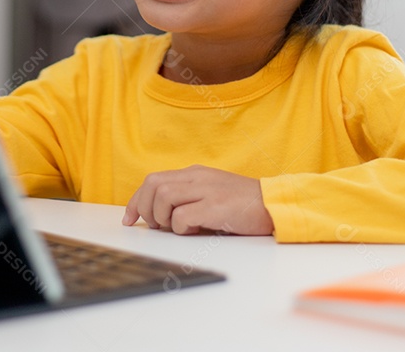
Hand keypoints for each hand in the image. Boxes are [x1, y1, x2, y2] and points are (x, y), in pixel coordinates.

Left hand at [121, 165, 273, 235]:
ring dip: (162, 217)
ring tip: (176, 227)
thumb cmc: (243, 205)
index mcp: (195, 174)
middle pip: (153, 185)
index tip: (129, 218)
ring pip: (163, 197)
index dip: (135, 200)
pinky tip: (194, 231)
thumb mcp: (211, 194)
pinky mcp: (216, 207)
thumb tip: (161, 218)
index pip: (153, 180)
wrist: (274, 205)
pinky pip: (183, 216)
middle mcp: (197, 178)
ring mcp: (206, 190)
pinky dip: (181, 228)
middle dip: (143, 207)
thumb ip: (188, 199)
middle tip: (154, 226)